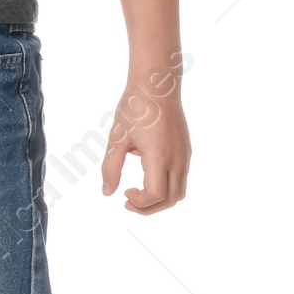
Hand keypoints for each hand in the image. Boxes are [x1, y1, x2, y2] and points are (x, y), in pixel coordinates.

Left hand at [102, 68, 190, 213]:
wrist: (158, 84)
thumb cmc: (135, 108)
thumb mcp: (117, 139)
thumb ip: (110, 168)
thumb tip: (107, 192)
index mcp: (159, 156)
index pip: (156, 195)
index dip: (140, 203)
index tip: (124, 193)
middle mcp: (177, 159)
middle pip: (171, 200)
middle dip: (149, 208)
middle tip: (128, 201)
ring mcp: (184, 155)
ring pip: (179, 191)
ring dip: (159, 199)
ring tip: (137, 192)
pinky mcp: (186, 150)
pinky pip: (180, 178)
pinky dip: (165, 185)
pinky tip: (145, 172)